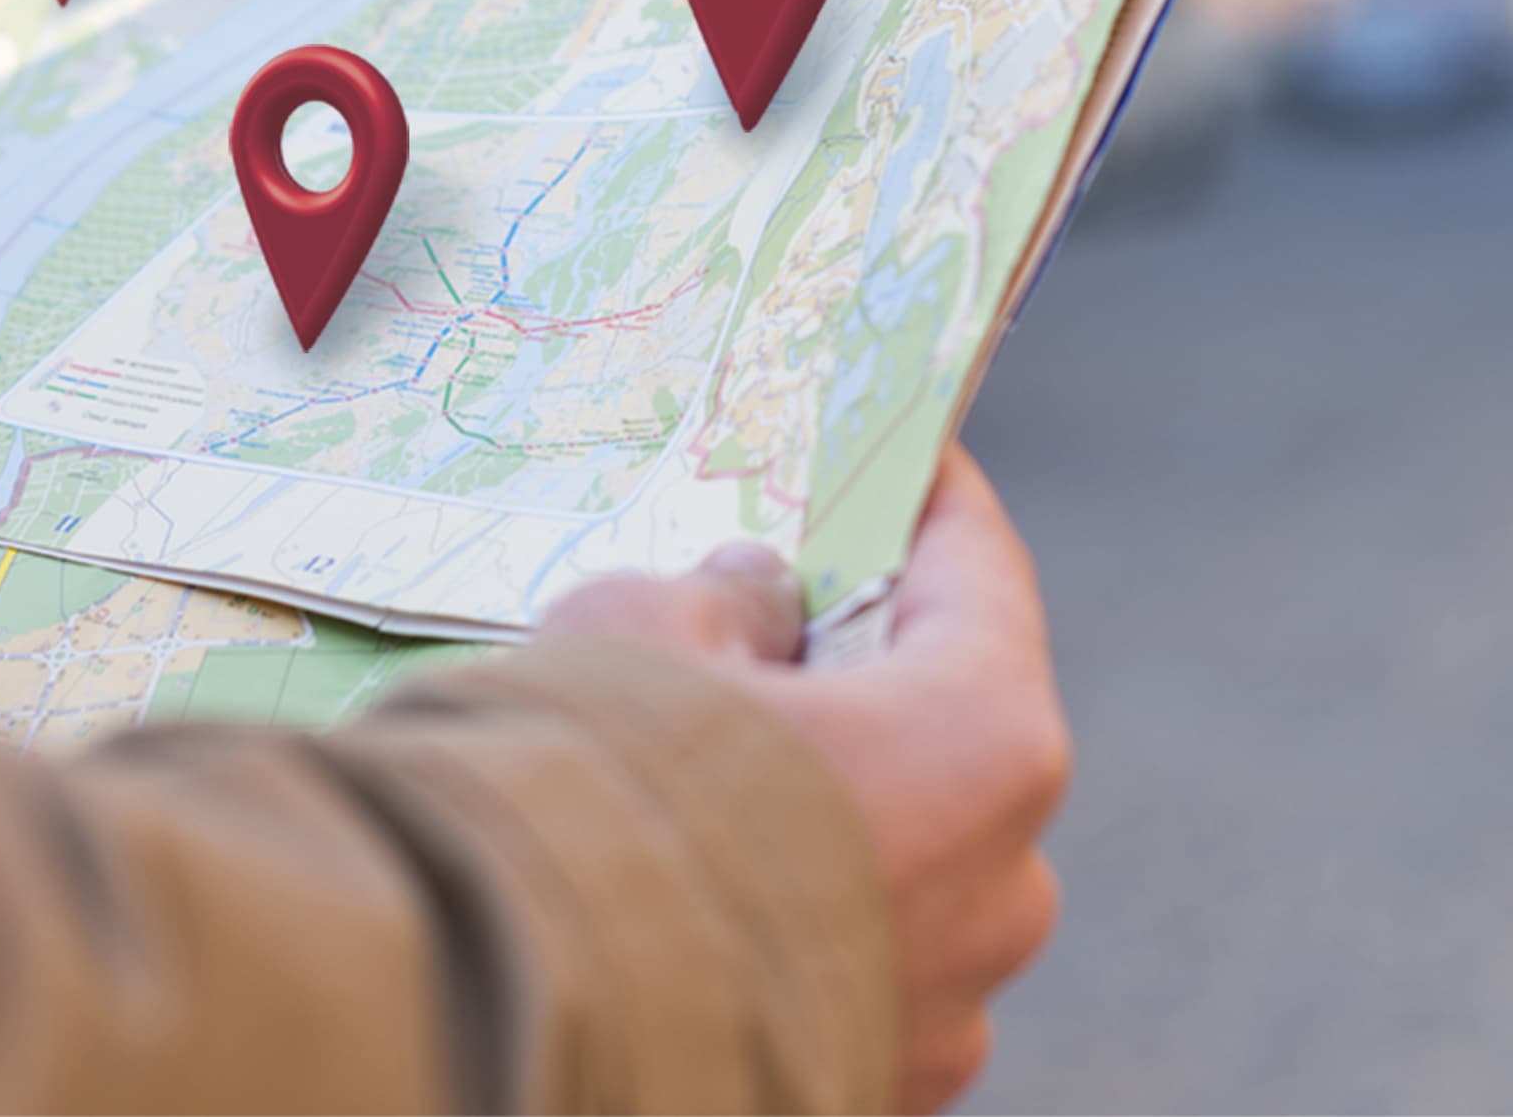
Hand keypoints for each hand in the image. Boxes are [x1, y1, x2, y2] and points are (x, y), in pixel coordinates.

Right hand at [540, 450, 1069, 1111]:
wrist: (508, 1017)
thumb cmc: (593, 794)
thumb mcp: (638, 628)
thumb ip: (723, 604)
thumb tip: (754, 609)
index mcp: (982, 740)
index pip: (980, 574)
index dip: (924, 501)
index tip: (893, 458)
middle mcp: (1004, 887)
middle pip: (948, 734)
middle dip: (863, 676)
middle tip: (773, 623)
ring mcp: (950, 1014)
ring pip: (904, 870)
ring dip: (827, 817)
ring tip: (703, 779)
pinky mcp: (881, 1098)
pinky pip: (852, 977)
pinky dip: (789, 929)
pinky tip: (692, 895)